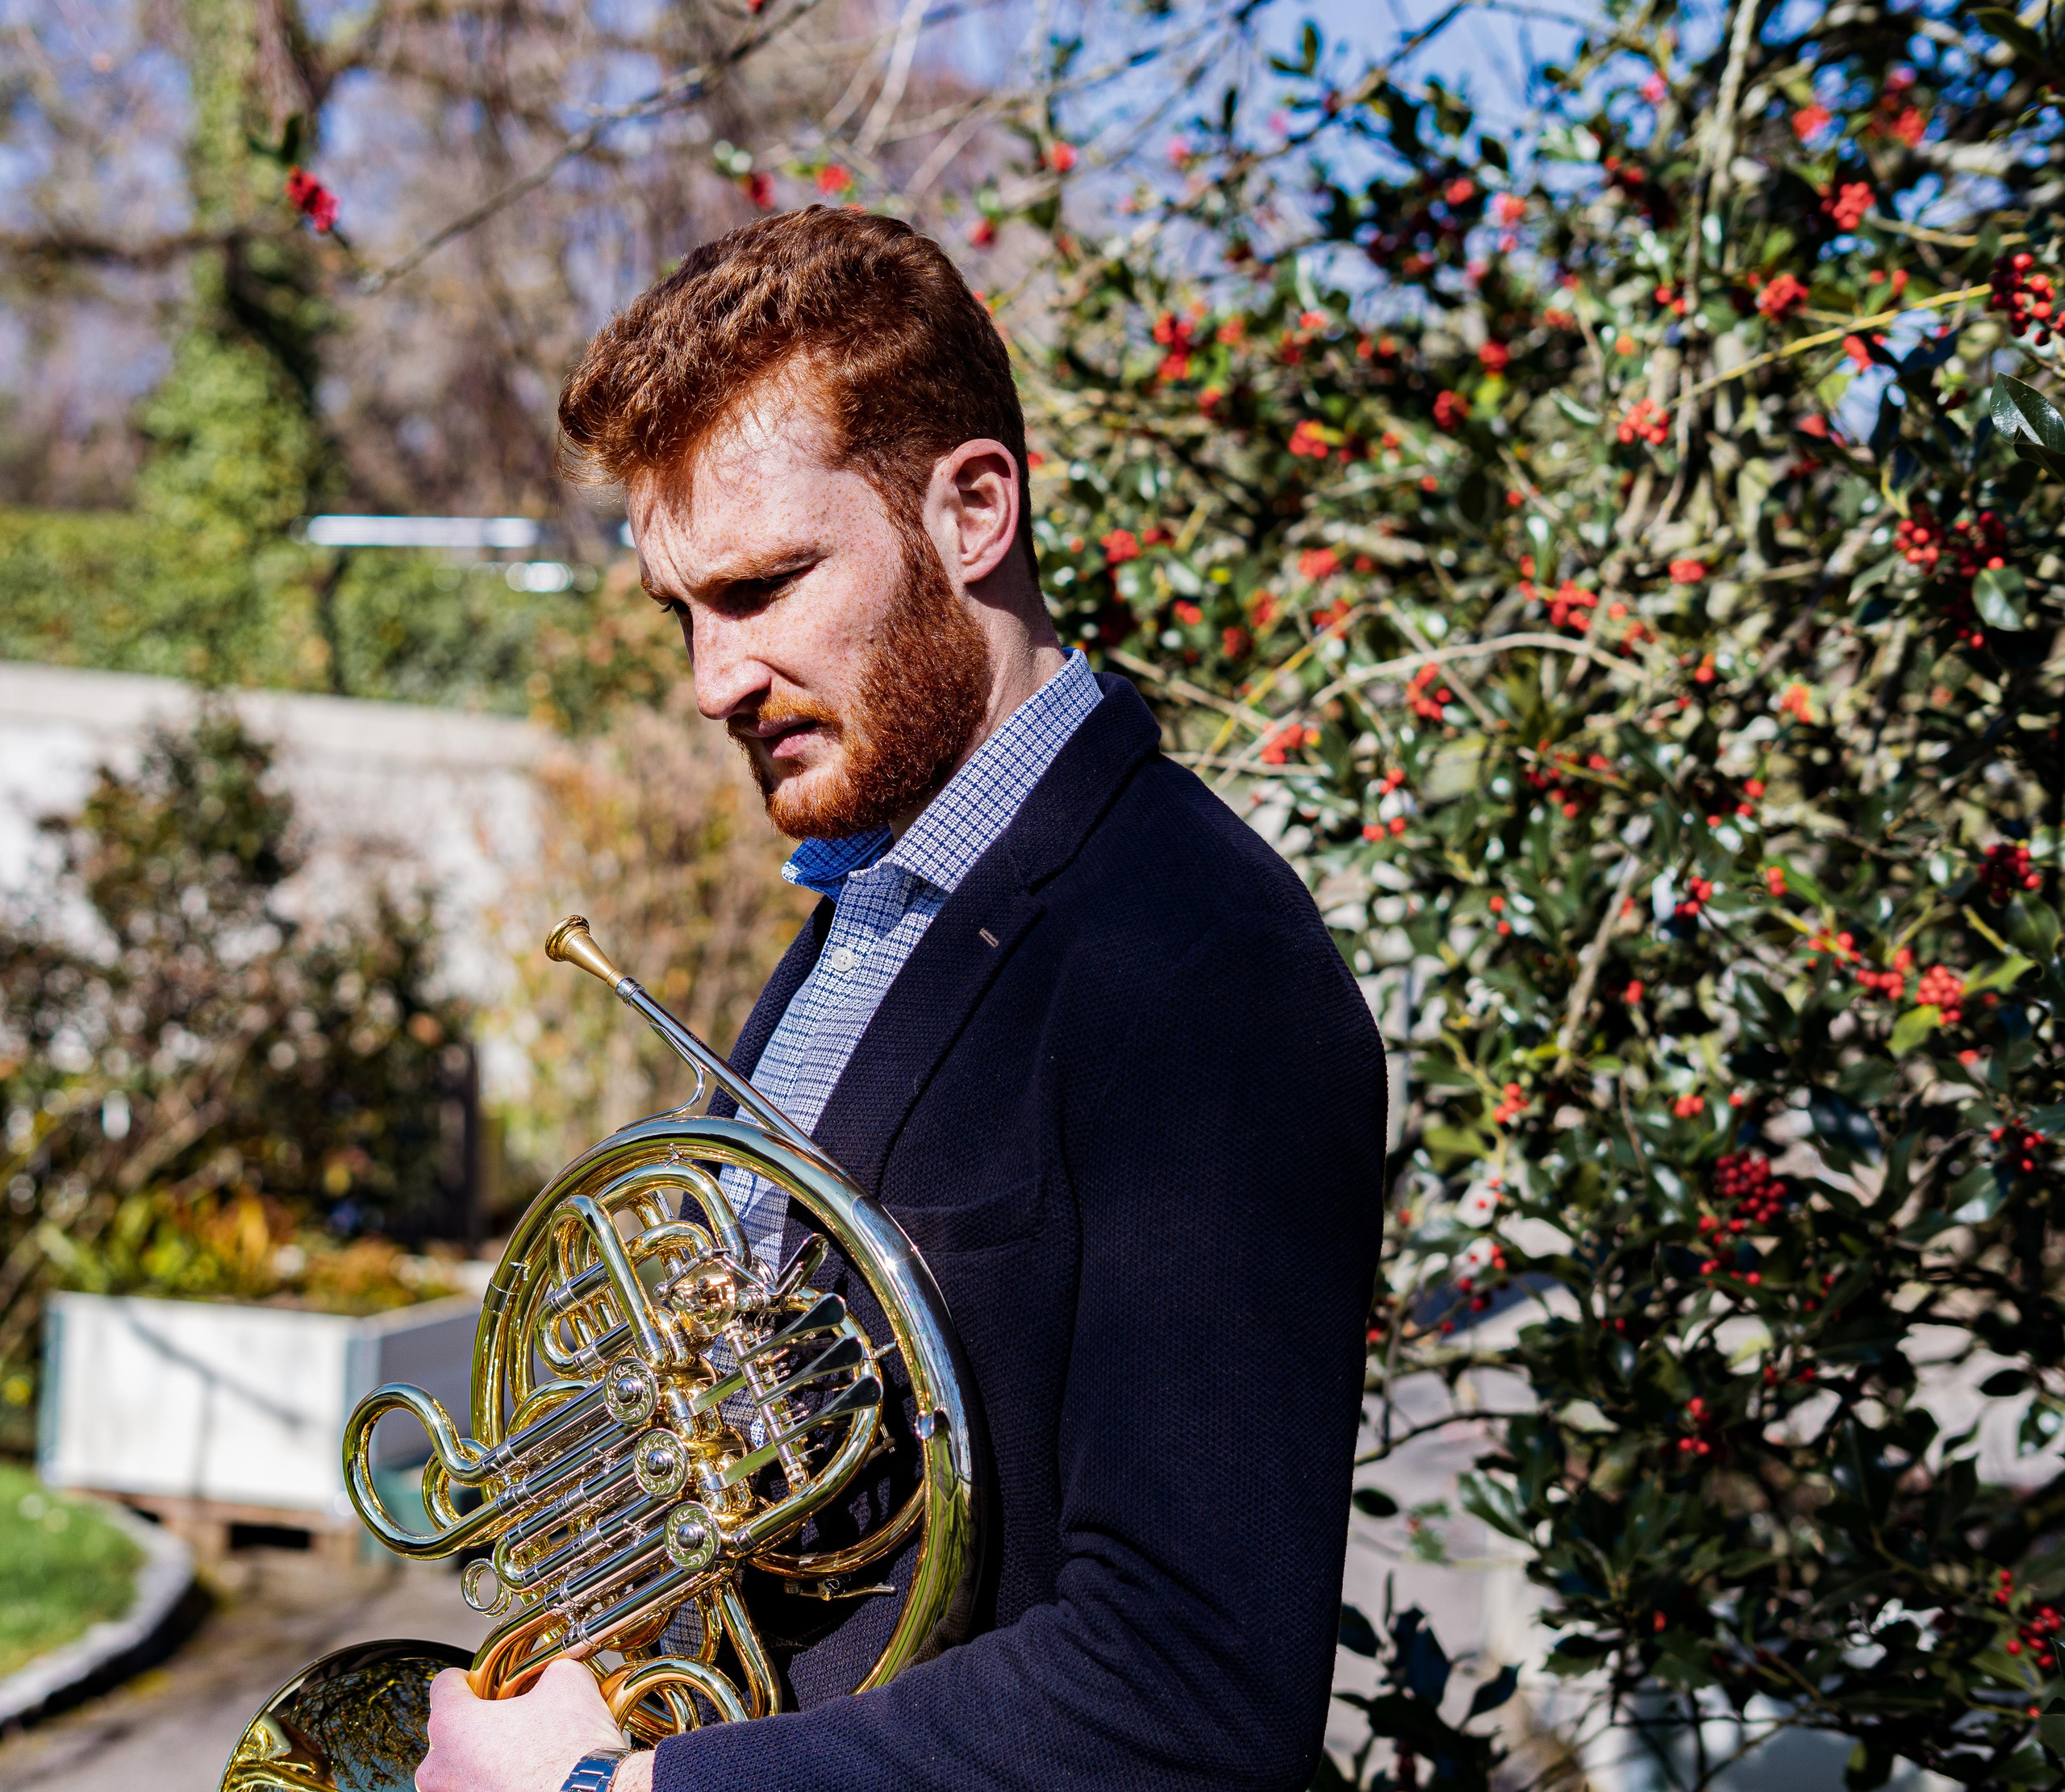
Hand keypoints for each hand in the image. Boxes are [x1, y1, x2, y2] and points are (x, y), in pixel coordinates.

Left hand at [416, 1659, 652, 1791]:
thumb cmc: (572, 1752)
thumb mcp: (568, 1682)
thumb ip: (547, 1670)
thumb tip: (551, 1674)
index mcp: (453, 1725)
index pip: (444, 1685)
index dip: (471, 1678)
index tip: (487, 1684)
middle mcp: (439, 1769)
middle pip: (447, 1733)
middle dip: (477, 1725)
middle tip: (512, 1721)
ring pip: (458, 1770)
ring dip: (481, 1760)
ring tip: (520, 1756)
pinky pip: (475, 1790)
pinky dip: (492, 1784)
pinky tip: (524, 1779)